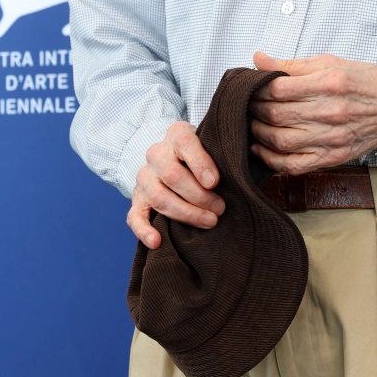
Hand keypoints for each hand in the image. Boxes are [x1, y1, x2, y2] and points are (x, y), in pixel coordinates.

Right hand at [126, 121, 224, 246]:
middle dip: (199, 196)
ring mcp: (144, 177)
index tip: (214, 182)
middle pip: (173, 176)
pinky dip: (144, 230)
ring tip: (209, 222)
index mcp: (177, 135)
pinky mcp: (137, 199)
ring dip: (185, 213)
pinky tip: (157, 241)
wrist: (172, 158)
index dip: (200, 163)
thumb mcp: (213, 146)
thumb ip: (223, 155)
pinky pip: (135, 216)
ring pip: (159, 197)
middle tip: (221, 208)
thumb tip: (241, 178)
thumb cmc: (203, 156)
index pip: (185, 144)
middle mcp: (157, 154)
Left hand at [250, 50, 376, 174]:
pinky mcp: (333, 157)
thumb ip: (291, 64)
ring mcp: (331, 138)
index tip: (251, 88)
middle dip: (254, 110)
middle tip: (248, 105)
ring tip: (253, 124)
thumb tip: (258, 59)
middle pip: (276, 115)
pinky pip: (294, 165)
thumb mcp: (330, 62)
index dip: (257, 89)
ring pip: (280, 141)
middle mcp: (329, 112)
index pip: (278, 89)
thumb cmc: (363, 82)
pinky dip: (272, 160)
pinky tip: (262, 149)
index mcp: (328, 83)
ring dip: (258, 134)